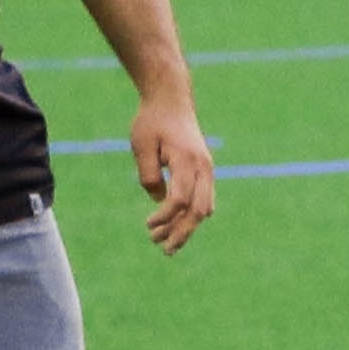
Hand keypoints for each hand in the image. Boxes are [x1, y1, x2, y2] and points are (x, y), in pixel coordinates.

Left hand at [130, 100, 216, 250]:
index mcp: (186, 160)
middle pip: (199, 210)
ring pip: (204, 207)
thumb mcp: (141, 146)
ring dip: (187, 227)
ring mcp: (207, 168)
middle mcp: (203, 166)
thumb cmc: (152, 121)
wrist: (171, 99)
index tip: (148, 225)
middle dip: (182, 233)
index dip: (165, 217)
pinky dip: (192, 215)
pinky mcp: (204, 170)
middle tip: (164, 250)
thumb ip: (148, 176)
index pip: (180, 199)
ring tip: (167, 243)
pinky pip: (204, 199)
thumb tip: (159, 201)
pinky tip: (177, 226)